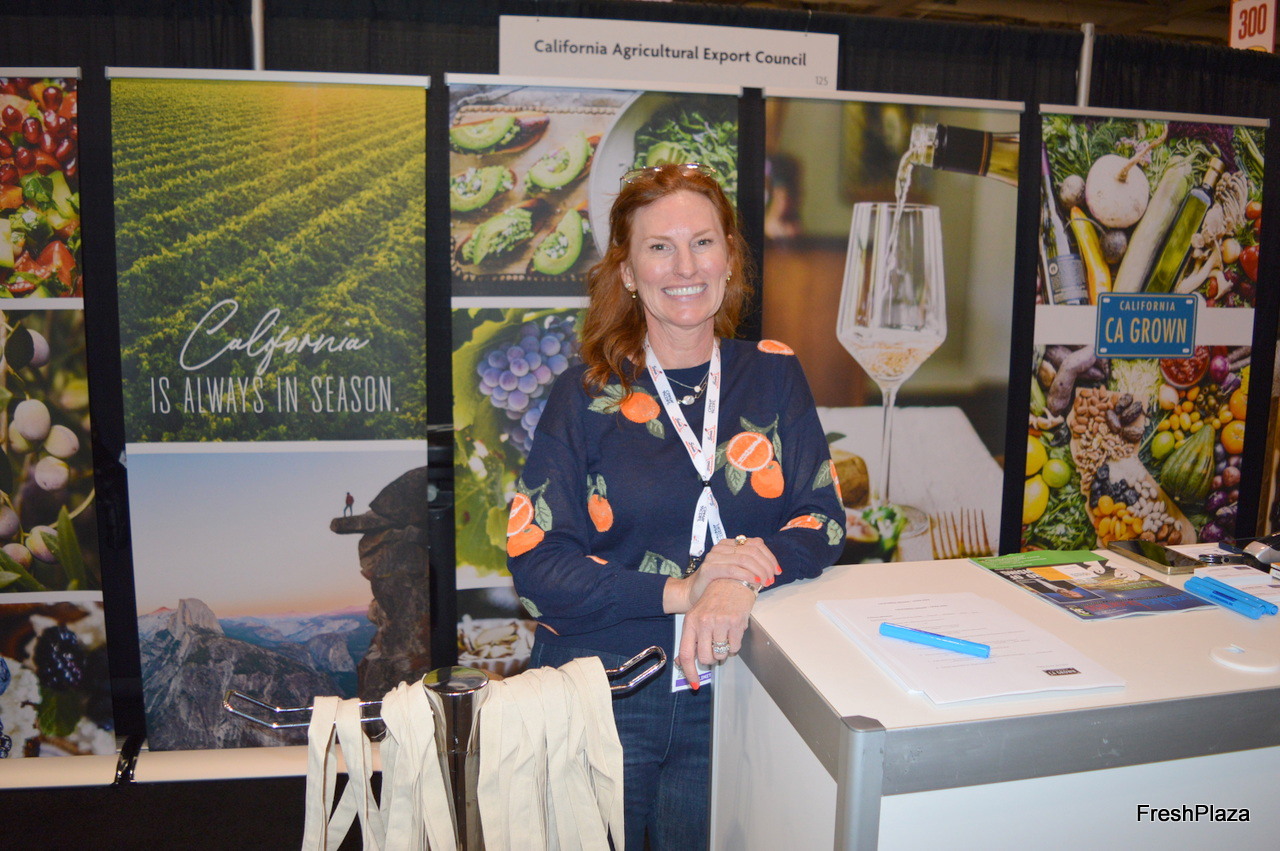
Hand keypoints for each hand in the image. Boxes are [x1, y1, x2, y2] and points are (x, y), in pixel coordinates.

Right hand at [663, 536, 778, 614]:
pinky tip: (755, 582)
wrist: (692, 594)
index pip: (756, 543)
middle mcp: (721, 547)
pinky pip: (733, 569)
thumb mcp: (735, 570)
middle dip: (767, 565)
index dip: (770, 557)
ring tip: (765, 582)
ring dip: (759, 571)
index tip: (777, 571)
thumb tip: (771, 568)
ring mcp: (714, 557)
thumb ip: (748, 564)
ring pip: (745, 559)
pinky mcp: (709, 569)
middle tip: (771, 579)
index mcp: (729, 544)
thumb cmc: (716, 584)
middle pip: (753, 551)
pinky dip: (747, 575)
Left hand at [676, 578, 755, 685]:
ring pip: (721, 654)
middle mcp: (703, 622)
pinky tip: (733, 630)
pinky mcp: (735, 622)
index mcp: (690, 621)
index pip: (686, 653)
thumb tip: (682, 661)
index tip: (694, 684)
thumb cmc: (714, 599)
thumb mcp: (697, 616)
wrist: (732, 580)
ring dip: (724, 650)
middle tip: (715, 647)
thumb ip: (690, 639)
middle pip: (706, 658)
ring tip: (725, 634)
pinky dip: (735, 644)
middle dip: (712, 658)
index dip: (689, 672)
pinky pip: (735, 647)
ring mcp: (719, 622)